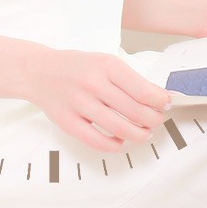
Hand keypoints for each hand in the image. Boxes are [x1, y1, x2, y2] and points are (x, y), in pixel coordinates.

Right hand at [28, 48, 172, 152]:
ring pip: (121, 129)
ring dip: (139, 135)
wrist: (39, 71)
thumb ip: (130, 80)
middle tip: (156, 120)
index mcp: (106, 66)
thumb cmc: (76, 67)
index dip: (161, 102)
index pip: (144, 90)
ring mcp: (80, 104)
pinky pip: (99, 142)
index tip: (166, 105)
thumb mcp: (105, 62)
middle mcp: (93, 84)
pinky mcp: (69, 123)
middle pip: (136, 112)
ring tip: (143, 132)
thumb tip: (159, 98)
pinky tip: (121, 139)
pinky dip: (116, 145)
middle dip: (153, 120)